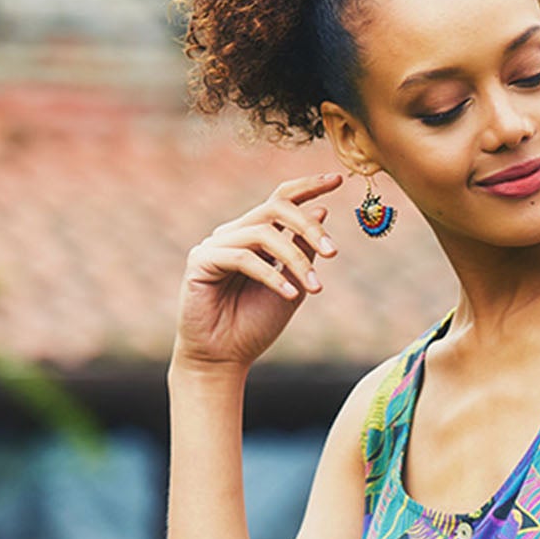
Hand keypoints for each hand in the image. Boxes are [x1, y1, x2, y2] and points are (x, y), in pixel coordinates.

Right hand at [172, 172, 342, 370]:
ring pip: (263, 233)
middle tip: (333, 253)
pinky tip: (291, 295)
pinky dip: (272, 276)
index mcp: (255, 236)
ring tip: (315, 288)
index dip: (308, 187)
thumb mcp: (293, 285)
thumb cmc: (255, 324)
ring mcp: (215, 245)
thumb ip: (303, 251)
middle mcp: (235, 234)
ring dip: (295, 259)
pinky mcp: (201, 261)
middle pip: (275, 208)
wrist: (225, 358)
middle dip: (309, 227)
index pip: (281, 200)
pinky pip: (244, 258)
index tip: (338, 180)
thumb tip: (321, 210)